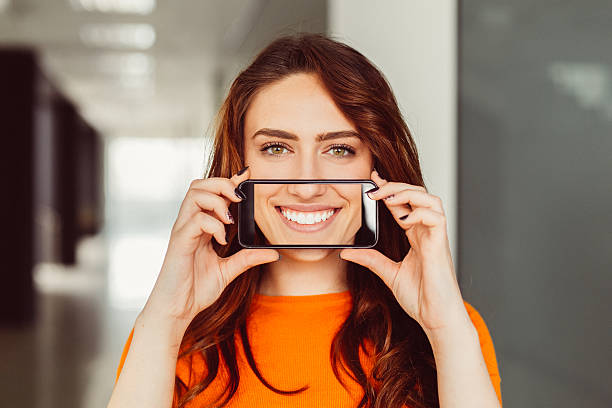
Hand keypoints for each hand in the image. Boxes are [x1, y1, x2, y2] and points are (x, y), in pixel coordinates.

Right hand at [142, 167, 278, 327]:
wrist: (177, 310)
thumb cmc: (195, 290)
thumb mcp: (228, 271)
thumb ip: (248, 259)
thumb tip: (273, 253)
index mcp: (200, 227)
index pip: (212, 193)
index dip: (229, 181)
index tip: (247, 175)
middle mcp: (189, 224)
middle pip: (199, 185)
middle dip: (222, 184)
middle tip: (240, 199)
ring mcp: (182, 230)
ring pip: (194, 194)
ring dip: (217, 200)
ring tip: (230, 218)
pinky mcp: (179, 241)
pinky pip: (195, 220)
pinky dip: (213, 224)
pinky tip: (221, 239)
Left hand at [339, 169, 469, 335]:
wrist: (436, 318)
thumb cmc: (421, 298)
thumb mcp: (388, 274)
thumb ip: (371, 259)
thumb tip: (346, 252)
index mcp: (416, 236)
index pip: (403, 204)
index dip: (389, 189)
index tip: (372, 179)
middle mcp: (427, 232)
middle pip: (417, 195)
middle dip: (396, 186)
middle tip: (374, 187)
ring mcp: (435, 238)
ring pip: (430, 200)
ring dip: (408, 193)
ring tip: (387, 197)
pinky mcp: (440, 246)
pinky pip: (436, 218)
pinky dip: (420, 212)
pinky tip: (403, 217)